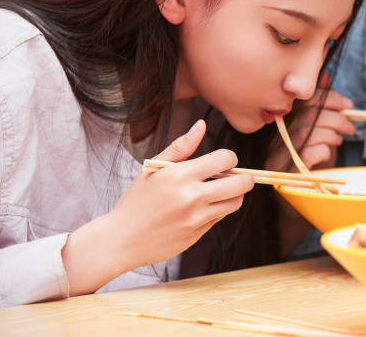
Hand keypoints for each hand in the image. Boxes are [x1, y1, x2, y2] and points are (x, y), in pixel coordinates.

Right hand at [62, 119, 253, 294]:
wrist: (121, 240)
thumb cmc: (137, 200)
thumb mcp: (153, 169)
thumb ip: (181, 147)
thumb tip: (201, 125)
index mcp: (180, 175)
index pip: (225, 159)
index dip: (229, 158)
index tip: (223, 162)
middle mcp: (191, 197)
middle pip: (241, 183)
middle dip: (244, 177)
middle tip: (234, 176)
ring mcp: (196, 218)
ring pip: (235, 202)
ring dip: (234, 194)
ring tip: (219, 191)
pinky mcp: (197, 234)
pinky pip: (220, 218)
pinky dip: (217, 210)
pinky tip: (201, 208)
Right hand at [265, 73, 355, 171]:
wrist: (300, 202)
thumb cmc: (310, 166)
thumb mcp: (317, 134)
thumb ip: (318, 107)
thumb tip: (324, 75)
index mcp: (279, 127)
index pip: (300, 102)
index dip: (327, 98)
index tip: (348, 105)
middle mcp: (273, 141)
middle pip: (304, 115)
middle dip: (334, 115)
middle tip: (350, 126)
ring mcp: (276, 158)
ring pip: (306, 131)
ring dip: (332, 133)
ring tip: (340, 140)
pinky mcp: (285, 175)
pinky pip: (307, 152)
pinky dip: (324, 149)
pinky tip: (328, 154)